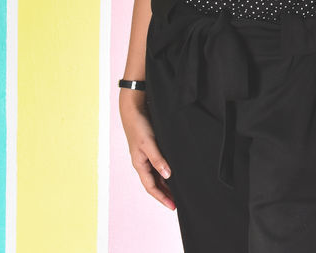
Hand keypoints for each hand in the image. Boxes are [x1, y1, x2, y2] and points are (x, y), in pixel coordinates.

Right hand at [119, 92, 175, 209]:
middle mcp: (143, 163)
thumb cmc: (139, 126)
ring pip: (158, 175)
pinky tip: (176, 173)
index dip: (162, 197)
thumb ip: (158, 159)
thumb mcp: (149, 144)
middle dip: (166, 194)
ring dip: (167, 184)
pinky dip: (167, 172)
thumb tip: (168, 175)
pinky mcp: (152, 148)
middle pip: (156, 183)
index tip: (173, 206)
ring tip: (180, 191)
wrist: (134, 109)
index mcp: (140, 164)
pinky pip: (160, 165)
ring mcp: (147, 156)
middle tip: (179, 202)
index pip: (151, 187)